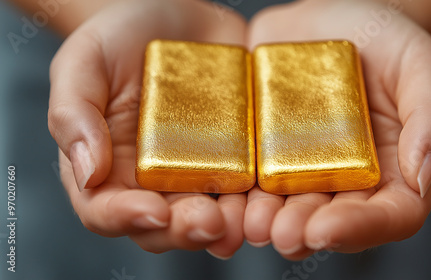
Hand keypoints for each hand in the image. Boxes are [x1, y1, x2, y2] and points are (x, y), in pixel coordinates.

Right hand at [48, 0, 247, 257]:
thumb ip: (74, 115)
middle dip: (186, 230)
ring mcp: (198, 170)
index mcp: (108, 166)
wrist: (176, 16)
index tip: (154, 210)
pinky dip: (258, 201)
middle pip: (164, 225)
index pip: (106, 210)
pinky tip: (269, 200)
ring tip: (244, 219)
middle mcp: (153, 179)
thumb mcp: (84, 62)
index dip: (126, 218)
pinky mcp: (237, 157)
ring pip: (210, 216)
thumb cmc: (120, 37)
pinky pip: (249, 188)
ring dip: (228, 226)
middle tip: (209, 220)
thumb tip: (90, 173)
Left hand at [244, 0, 430, 258]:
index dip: (360, 229)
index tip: (328, 229)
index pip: (388, 215)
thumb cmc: (383, 40)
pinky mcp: (262, 151)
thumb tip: (422, 173)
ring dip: (265, 221)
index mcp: (390, 170)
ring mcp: (299, 167)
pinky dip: (235, 194)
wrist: (329, 19)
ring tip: (251, 222)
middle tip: (282, 232)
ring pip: (283, 207)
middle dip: (304, 230)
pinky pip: (247, 178)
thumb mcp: (419, 66)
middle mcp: (344, 178)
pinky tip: (222, 199)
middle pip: (328, 220)